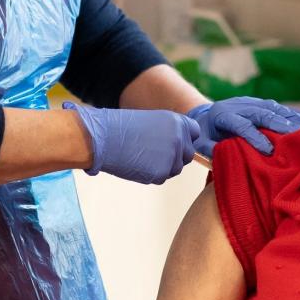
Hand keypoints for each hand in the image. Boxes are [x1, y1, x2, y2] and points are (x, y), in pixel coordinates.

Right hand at [63, 102, 199, 184]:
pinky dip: (151, 174)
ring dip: (163, 167)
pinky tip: (137, 164)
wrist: (104, 137)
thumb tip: (181, 150)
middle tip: (154, 153)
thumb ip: (170, 133)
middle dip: (176, 157)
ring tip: (142, 156)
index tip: (173, 142)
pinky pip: (162, 178)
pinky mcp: (162, 173)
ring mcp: (172, 157)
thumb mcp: (153, 122)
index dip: (185, 139)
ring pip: (176, 169)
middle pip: (188, 155)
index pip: (195, 133)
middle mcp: (180, 138)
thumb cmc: (124, 128)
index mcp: (178, 122)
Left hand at [187, 98, 299, 156]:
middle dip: (280, 125)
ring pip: (273, 108)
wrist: (204, 114)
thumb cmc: (204, 135)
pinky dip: (295, 114)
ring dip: (292, 118)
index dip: (255, 137)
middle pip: (262, 113)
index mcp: (222, 115)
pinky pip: (279, 107)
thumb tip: (228, 158)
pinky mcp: (259, 102)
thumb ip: (213, 150)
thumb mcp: (201, 144)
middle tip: (298, 136)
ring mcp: (250, 101)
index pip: (242, 125)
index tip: (269, 150)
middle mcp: (238, 105)